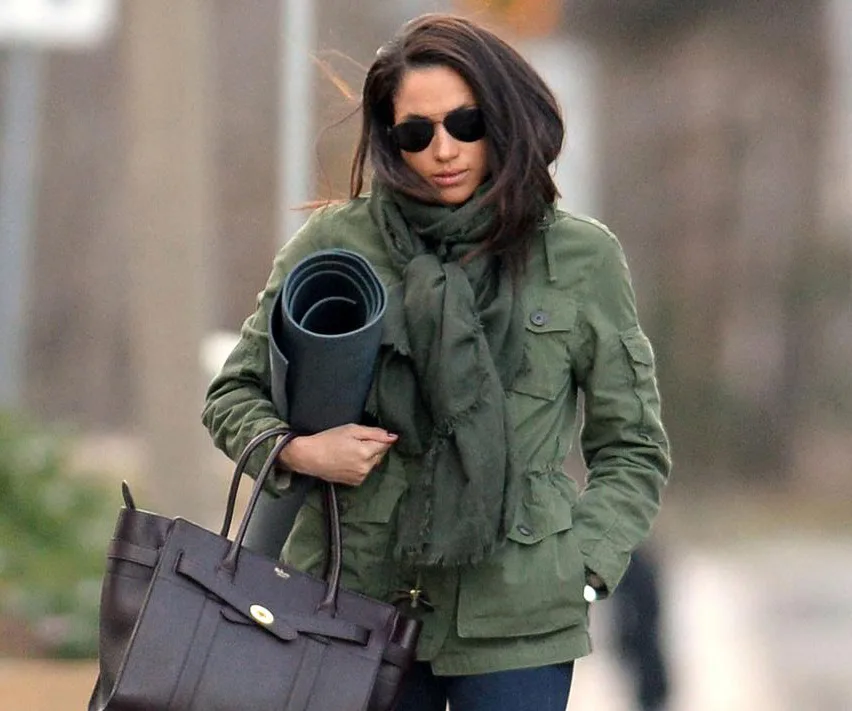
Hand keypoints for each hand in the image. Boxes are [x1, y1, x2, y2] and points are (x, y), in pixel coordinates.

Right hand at [277, 423, 397, 486]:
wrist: (309, 457)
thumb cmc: (328, 439)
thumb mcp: (351, 429)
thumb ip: (374, 433)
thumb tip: (393, 437)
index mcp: (366, 452)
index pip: (386, 444)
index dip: (379, 437)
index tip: (370, 435)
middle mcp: (366, 467)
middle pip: (381, 454)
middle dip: (374, 447)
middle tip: (356, 441)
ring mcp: (361, 477)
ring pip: (373, 463)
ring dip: (368, 457)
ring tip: (350, 451)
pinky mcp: (355, 483)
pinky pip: (365, 471)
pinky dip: (362, 466)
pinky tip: (349, 460)